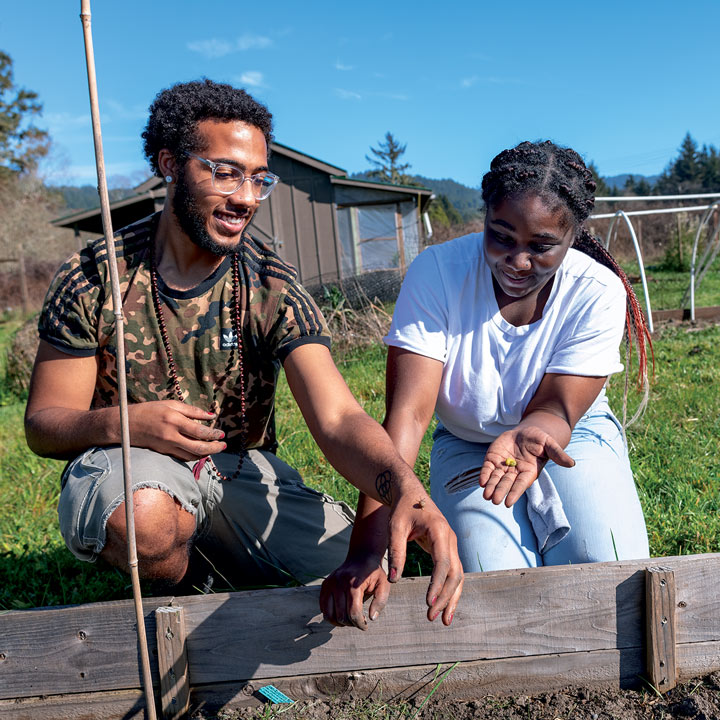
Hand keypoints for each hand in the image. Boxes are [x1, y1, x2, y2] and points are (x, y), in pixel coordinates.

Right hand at [127, 400, 226, 460]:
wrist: (126, 424)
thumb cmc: (150, 410)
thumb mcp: (171, 405)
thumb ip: (192, 410)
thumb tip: (211, 415)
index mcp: (174, 420)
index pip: (199, 431)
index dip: (213, 434)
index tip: (222, 434)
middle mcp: (171, 436)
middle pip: (198, 448)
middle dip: (214, 448)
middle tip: (223, 446)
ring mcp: (167, 446)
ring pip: (191, 455)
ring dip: (205, 454)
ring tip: (214, 448)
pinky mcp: (164, 453)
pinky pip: (183, 457)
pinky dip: (194, 456)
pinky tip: (200, 451)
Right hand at [320, 555, 389, 629]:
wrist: (362, 556)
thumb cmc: (374, 573)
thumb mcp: (384, 585)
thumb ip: (380, 602)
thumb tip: (371, 618)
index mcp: (353, 584)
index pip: (353, 613)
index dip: (360, 624)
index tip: (365, 626)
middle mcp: (338, 584)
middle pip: (341, 616)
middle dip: (351, 624)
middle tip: (359, 622)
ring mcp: (330, 583)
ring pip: (328, 614)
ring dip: (339, 622)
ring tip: (349, 620)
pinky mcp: (325, 584)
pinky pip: (323, 606)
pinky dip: (330, 614)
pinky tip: (341, 613)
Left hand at [387, 492, 463, 624]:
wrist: (410, 493)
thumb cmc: (401, 508)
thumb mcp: (395, 527)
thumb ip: (396, 551)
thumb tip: (395, 580)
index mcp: (439, 531)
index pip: (442, 563)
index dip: (437, 585)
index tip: (428, 603)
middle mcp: (450, 538)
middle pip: (454, 573)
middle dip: (445, 597)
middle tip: (431, 616)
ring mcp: (451, 544)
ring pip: (458, 576)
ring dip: (452, 598)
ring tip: (443, 620)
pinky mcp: (447, 549)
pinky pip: (453, 573)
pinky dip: (450, 590)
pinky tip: (444, 606)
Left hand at [479, 426, 573, 506]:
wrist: (526, 432)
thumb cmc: (540, 440)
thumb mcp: (550, 444)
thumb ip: (558, 454)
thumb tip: (572, 464)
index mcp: (529, 472)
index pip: (521, 484)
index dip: (514, 493)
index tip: (508, 503)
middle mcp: (515, 472)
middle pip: (506, 483)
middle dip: (500, 491)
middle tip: (494, 500)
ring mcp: (503, 466)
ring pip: (496, 478)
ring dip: (491, 487)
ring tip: (486, 496)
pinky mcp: (494, 459)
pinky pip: (488, 468)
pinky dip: (485, 475)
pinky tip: (482, 481)